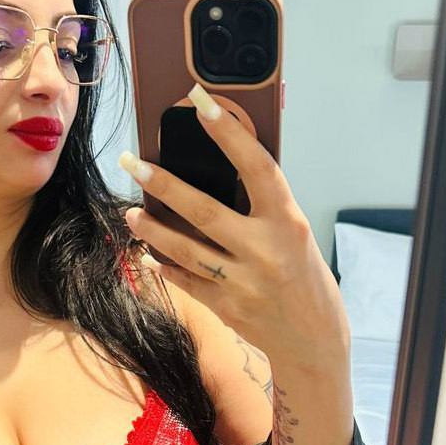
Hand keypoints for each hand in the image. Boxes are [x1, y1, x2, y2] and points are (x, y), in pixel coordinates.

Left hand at [118, 84, 349, 371]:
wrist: (315, 342)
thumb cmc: (307, 281)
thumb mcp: (296, 236)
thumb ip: (262, 210)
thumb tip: (218, 175)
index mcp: (288, 223)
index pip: (256, 167)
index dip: (228, 133)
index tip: (200, 102)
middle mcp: (264, 251)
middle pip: (203, 210)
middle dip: (163, 184)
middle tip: (132, 163)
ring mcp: (242, 282)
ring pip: (185, 249)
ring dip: (152, 229)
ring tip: (130, 212)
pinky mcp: (225, 308)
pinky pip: (186, 281)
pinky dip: (165, 265)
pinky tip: (148, 253)